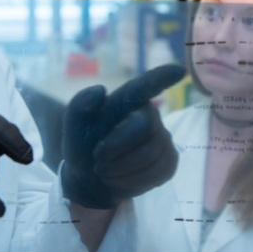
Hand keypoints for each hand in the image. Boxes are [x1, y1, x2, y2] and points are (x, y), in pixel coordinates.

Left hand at [61, 64, 184, 209]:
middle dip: (115, 148)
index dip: (163, 76)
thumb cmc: (84, 143)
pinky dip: (134, 181)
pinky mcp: (169, 161)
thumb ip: (80, 103)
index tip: (179, 70)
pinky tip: (120, 180)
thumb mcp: (74, 122)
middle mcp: (150, 115)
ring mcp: (163, 139)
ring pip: (150, 155)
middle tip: (98, 161)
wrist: (88, 177)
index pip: (148, 85)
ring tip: (105, 172)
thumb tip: (101, 91)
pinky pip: (159, 172)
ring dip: (121, 169)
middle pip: (144, 127)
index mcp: (128, 100)